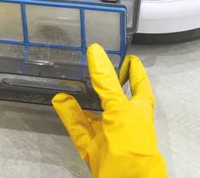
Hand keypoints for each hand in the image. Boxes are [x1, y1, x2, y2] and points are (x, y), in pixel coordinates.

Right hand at [52, 44, 166, 177]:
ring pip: (93, 113)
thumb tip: (96, 51)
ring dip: (82, 99)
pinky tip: (60, 100)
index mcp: (140, 110)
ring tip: (71, 81)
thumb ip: (106, 81)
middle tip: (94, 66)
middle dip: (105, 84)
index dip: (136, 71)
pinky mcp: (94, 148)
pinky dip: (69, 114)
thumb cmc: (133, 144)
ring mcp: (109, 135)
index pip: (140, 85)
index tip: (130, 58)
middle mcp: (125, 121)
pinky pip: (79, 127)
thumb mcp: (120, 107)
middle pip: (115, 99)